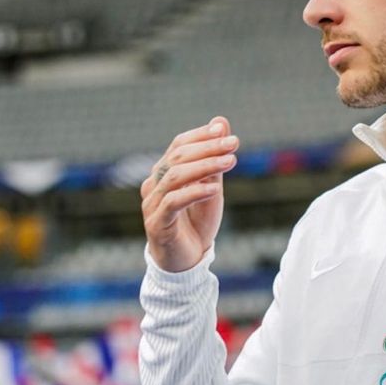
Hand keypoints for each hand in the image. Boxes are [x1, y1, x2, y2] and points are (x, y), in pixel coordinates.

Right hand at [141, 116, 238, 272]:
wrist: (186, 263)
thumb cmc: (196, 223)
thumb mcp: (211, 187)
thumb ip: (215, 159)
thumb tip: (221, 121)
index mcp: (163, 173)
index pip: (178, 146)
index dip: (200, 136)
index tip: (224, 130)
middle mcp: (153, 185)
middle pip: (177, 158)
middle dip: (207, 148)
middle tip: (233, 144)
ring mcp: (152, 204)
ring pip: (175, 177)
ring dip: (205, 167)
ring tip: (230, 162)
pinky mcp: (157, 224)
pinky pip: (173, 202)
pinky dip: (194, 192)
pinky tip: (214, 189)